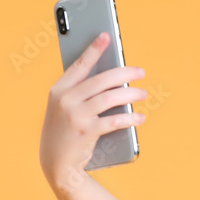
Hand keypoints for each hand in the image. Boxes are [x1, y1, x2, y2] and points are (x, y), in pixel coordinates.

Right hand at [39, 32, 147, 189]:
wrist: (56, 164)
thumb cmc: (65, 132)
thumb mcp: (64, 109)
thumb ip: (79, 93)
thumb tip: (111, 78)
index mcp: (58, 90)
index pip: (79, 65)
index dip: (94, 49)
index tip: (106, 36)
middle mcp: (64, 100)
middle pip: (101, 80)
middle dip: (124, 73)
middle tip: (140, 72)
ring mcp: (74, 116)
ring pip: (110, 98)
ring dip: (131, 94)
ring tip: (143, 94)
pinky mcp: (86, 132)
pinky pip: (113, 120)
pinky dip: (129, 118)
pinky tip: (139, 117)